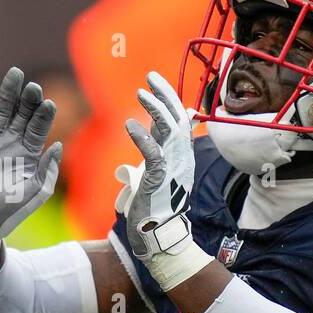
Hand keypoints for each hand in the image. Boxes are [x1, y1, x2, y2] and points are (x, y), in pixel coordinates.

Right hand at [0, 67, 62, 241]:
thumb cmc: (5, 211)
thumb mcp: (33, 193)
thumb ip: (47, 171)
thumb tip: (58, 145)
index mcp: (28, 154)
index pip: (39, 128)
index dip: (44, 115)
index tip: (48, 103)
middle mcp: (10, 143)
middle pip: (22, 114)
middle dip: (28, 99)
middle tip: (33, 86)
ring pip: (0, 109)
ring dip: (8, 92)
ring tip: (15, 74)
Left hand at [122, 71, 196, 260]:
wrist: (158, 236)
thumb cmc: (155, 206)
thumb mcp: (158, 172)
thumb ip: (158, 150)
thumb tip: (151, 133)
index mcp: (182, 155)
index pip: (179, 118)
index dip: (168, 97)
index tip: (154, 81)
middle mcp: (181, 157)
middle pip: (177, 117)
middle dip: (165, 94)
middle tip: (149, 76)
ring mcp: (173, 168)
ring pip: (169, 130)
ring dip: (155, 109)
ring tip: (141, 92)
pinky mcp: (159, 179)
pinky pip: (153, 153)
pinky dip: (142, 136)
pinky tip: (130, 123)